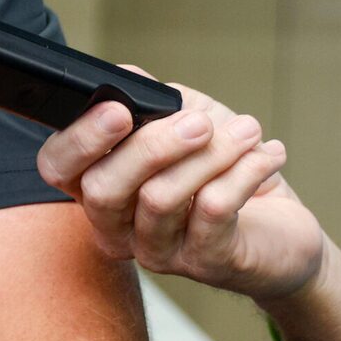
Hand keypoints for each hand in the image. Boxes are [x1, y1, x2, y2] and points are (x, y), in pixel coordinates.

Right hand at [36, 83, 322, 302]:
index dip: (80, 139)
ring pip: (160, 197)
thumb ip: (153, 102)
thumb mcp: (188, 122)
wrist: (283, 229)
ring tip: (247, 132)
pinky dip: (245, 171)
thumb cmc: (224, 173)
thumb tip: (127, 77)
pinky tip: (268, 154)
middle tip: (200, 122)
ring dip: (211, 153)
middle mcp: (118, 226)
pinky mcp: (204, 263)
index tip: (119, 110)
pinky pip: (212, 210)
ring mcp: (157, 251)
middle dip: (151, 146)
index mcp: (100, 185)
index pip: (58, 168)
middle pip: (103, 190)